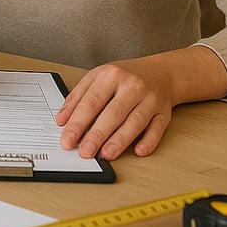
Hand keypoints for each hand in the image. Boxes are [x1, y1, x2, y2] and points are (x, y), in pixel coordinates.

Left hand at [55, 56, 177, 159]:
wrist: (160, 72)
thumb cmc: (124, 77)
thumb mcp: (97, 77)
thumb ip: (77, 97)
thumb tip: (62, 120)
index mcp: (110, 75)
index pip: (91, 102)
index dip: (78, 123)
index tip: (68, 139)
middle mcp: (132, 86)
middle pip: (113, 113)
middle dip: (97, 135)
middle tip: (85, 151)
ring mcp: (150, 99)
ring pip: (135, 122)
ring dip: (120, 140)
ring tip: (106, 154)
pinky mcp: (164, 112)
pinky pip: (157, 128)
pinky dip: (149, 141)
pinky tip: (138, 151)